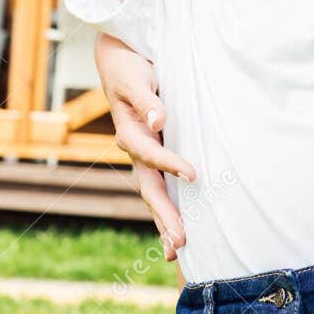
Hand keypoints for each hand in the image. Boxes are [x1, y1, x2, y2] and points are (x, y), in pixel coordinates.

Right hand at [95, 32, 191, 261]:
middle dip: (164, 216)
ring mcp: (145, 156)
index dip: (170, 164)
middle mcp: (136, 150)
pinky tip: (178, 232)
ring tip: (176, 251)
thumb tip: (158, 120)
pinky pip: (163, 186)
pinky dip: (170, 210)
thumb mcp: (136, 80)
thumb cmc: (130, 69)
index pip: (151, 155)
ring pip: (155, 194)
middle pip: (150, 189)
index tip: (193, 174)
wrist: (120, 61)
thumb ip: (148, 100)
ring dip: (165, 221)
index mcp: (129, 133)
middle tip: (180, 243)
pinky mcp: (155, 154)